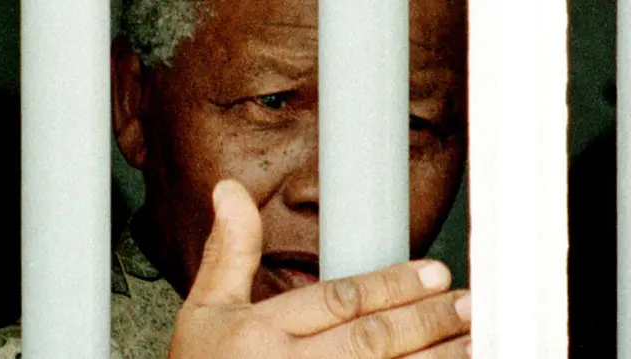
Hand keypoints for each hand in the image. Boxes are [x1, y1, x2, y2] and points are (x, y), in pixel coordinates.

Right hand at [168, 179, 471, 358]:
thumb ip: (229, 253)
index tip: (433, 272)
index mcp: (258, 337)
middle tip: (467, 303)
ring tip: (474, 339)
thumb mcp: (206, 311)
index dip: (390, 286)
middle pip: (370, 343)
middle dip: (424, 322)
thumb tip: (230, 190)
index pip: (338, 303)